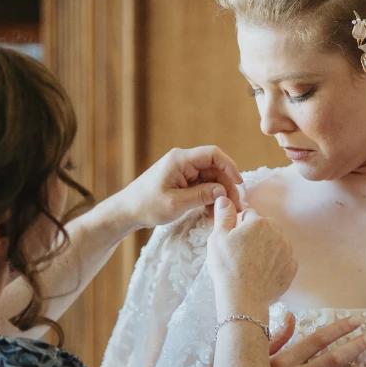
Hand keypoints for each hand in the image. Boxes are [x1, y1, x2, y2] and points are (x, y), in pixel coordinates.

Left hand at [118, 145, 243, 229]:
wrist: (127, 211)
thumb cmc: (147, 205)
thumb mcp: (176, 203)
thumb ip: (201, 195)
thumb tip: (223, 191)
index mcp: (180, 160)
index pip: (213, 154)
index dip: (229, 166)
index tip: (238, 184)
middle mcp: (183, 162)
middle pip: (214, 168)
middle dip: (226, 186)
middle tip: (234, 206)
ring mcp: (183, 171)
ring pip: (210, 179)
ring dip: (218, 194)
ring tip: (222, 212)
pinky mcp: (182, 182)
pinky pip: (202, 186)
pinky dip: (209, 198)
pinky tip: (211, 212)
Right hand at [207, 197, 295, 313]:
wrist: (243, 298)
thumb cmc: (227, 267)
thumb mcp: (218, 237)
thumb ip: (224, 215)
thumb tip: (225, 198)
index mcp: (259, 222)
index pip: (248, 215)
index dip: (239, 226)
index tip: (233, 240)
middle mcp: (278, 233)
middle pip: (264, 228)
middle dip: (254, 235)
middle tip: (241, 253)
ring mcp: (287, 251)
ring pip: (275, 243)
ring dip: (266, 249)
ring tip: (251, 265)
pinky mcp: (292, 268)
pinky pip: (283, 259)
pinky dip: (274, 264)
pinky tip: (262, 273)